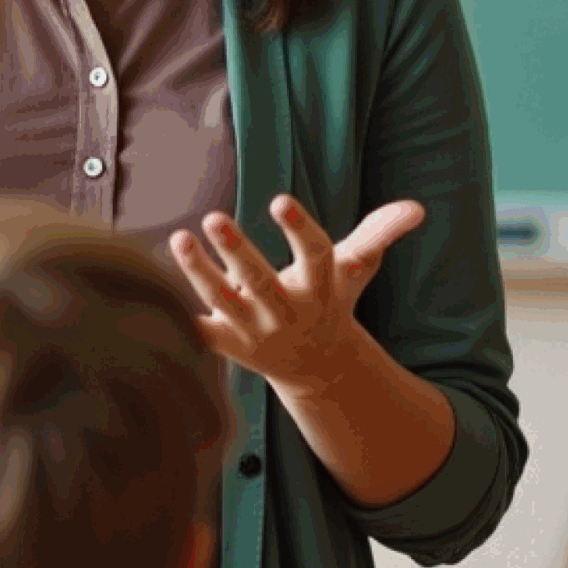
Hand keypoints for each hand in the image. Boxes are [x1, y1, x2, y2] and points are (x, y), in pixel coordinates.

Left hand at [169, 195, 426, 390]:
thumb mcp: (356, 269)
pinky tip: (149, 288)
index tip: (278, 200)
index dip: (299, 229)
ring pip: (223, 302)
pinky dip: (177, 317)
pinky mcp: (229, 344)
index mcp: (320, 288)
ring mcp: (255, 330)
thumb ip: (380, 233)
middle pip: (261, 281)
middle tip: (213, 216)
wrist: (317, 367)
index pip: (314, 256)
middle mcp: (287, 311)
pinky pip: (199, 332)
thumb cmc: (333, 300)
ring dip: (199, 272)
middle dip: (237, 251)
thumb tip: (418, 209)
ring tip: (179, 237)